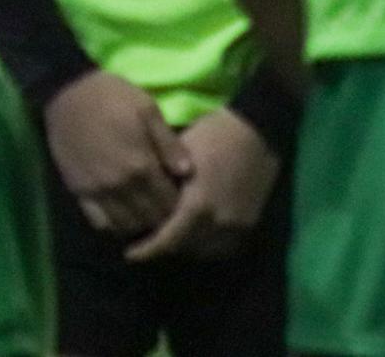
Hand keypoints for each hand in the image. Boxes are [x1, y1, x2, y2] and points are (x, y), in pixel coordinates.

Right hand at [43, 69, 193, 235]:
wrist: (66, 90)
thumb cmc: (111, 96)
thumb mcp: (147, 109)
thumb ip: (169, 143)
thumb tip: (188, 173)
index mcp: (141, 166)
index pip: (170, 203)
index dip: (181, 204)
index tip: (182, 196)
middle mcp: (120, 185)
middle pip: (150, 218)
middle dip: (162, 216)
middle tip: (165, 204)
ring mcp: (97, 190)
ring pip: (126, 225)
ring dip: (139, 222)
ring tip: (144, 209)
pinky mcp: (78, 190)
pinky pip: (99, 221)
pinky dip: (113, 223)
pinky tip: (119, 211)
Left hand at [126, 107, 280, 261]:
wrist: (255, 131)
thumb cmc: (210, 136)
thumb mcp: (177, 158)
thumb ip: (162, 185)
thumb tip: (142, 203)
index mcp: (198, 206)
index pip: (168, 241)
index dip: (147, 250)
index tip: (129, 254)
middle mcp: (219, 223)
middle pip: (185, 248)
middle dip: (165, 247)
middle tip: (146, 240)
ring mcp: (238, 226)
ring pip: (206, 251)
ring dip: (186, 247)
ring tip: (170, 236)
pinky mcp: (251, 224)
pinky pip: (225, 246)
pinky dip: (207, 244)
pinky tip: (195, 233)